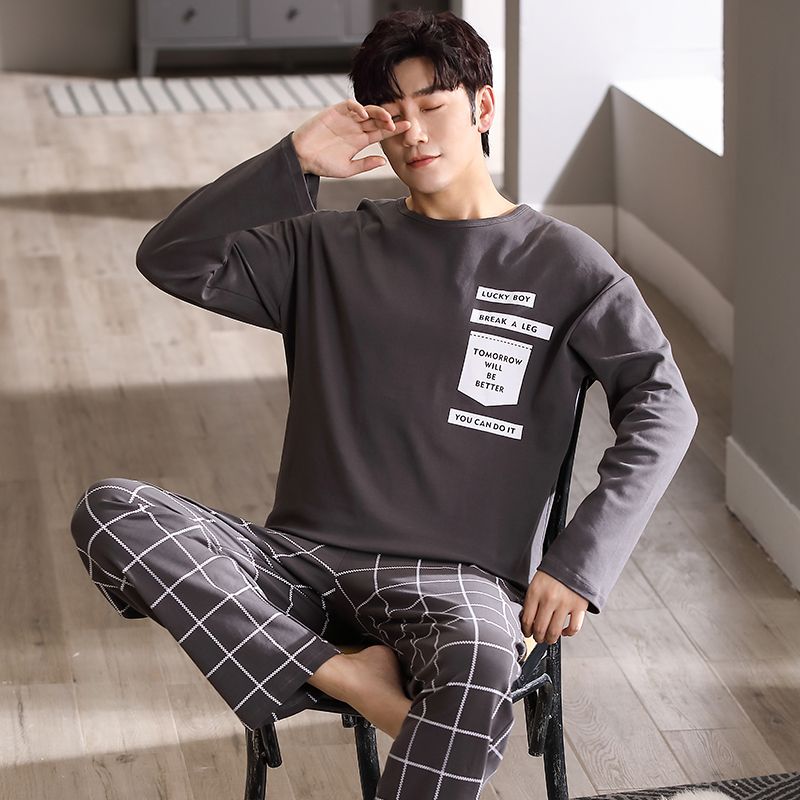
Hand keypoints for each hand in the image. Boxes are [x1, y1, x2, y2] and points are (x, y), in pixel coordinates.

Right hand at [291, 98, 411, 178]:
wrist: (302, 158)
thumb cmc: (322, 165)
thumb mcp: (347, 169)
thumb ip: (365, 164)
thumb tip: (384, 161)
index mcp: (360, 140)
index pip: (381, 132)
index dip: (395, 129)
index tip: (408, 129)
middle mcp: (356, 127)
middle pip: (377, 119)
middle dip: (391, 119)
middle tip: (402, 123)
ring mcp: (346, 119)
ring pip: (367, 110)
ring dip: (378, 112)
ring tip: (387, 119)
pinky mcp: (335, 112)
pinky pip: (350, 105)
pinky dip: (358, 107)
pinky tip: (363, 115)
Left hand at [519, 570, 587, 643]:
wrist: (573, 561)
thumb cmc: (553, 573)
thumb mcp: (536, 582)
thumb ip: (532, 600)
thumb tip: (528, 621)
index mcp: (535, 592)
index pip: (526, 619)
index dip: (526, 630)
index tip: (527, 633)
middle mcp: (549, 599)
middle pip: (539, 628)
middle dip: (537, 637)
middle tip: (538, 638)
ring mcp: (564, 603)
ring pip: (554, 632)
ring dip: (550, 639)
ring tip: (549, 638)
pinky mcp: (579, 606)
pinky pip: (573, 628)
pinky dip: (568, 633)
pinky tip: (564, 631)